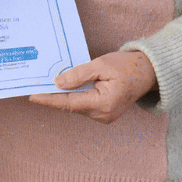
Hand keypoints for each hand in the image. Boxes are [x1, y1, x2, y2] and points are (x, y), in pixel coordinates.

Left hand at [27, 51, 156, 123]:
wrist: (148, 72)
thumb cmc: (127, 66)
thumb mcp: (101, 65)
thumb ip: (78, 75)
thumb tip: (58, 83)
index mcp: (103, 103)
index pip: (69, 103)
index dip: (49, 99)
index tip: (32, 96)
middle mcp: (103, 115)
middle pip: (71, 105)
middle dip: (54, 96)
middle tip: (34, 85)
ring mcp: (104, 116)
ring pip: (77, 106)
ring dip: (63, 96)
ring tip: (46, 85)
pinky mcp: (104, 113)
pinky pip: (84, 105)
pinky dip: (74, 96)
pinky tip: (64, 87)